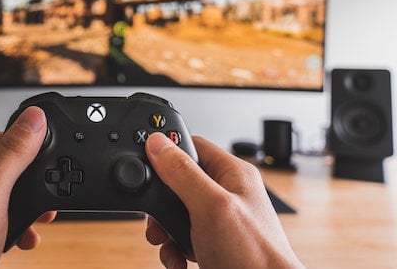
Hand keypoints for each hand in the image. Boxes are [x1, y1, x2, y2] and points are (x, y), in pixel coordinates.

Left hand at [0, 106, 55, 268]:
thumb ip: (13, 153)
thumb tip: (34, 117)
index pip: (0, 136)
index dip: (27, 142)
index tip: (49, 152)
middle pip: (7, 166)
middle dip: (32, 180)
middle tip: (48, 194)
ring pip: (7, 195)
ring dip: (28, 207)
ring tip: (40, 220)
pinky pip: (2, 220)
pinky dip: (19, 227)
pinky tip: (24, 238)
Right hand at [144, 133, 303, 268]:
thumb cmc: (255, 256)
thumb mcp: (211, 207)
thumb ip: (183, 173)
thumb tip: (157, 143)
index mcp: (232, 173)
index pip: (192, 145)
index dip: (167, 152)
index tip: (146, 164)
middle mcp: (227, 192)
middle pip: (178, 180)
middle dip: (161, 202)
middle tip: (156, 217)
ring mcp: (220, 218)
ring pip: (177, 211)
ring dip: (165, 229)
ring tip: (165, 242)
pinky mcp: (213, 240)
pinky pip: (182, 235)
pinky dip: (173, 248)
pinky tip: (177, 258)